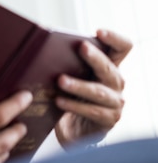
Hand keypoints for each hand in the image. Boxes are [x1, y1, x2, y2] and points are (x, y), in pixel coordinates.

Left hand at [55, 29, 130, 147]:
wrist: (72, 129)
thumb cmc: (70, 96)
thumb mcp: (68, 75)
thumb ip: (64, 61)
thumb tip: (40, 44)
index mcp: (108, 66)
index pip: (122, 48)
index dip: (114, 38)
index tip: (98, 32)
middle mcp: (116, 82)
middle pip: (109, 67)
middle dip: (95, 57)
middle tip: (81, 47)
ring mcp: (115, 102)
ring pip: (99, 91)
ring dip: (79, 85)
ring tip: (60, 80)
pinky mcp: (108, 120)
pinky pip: (92, 111)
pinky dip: (74, 106)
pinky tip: (59, 101)